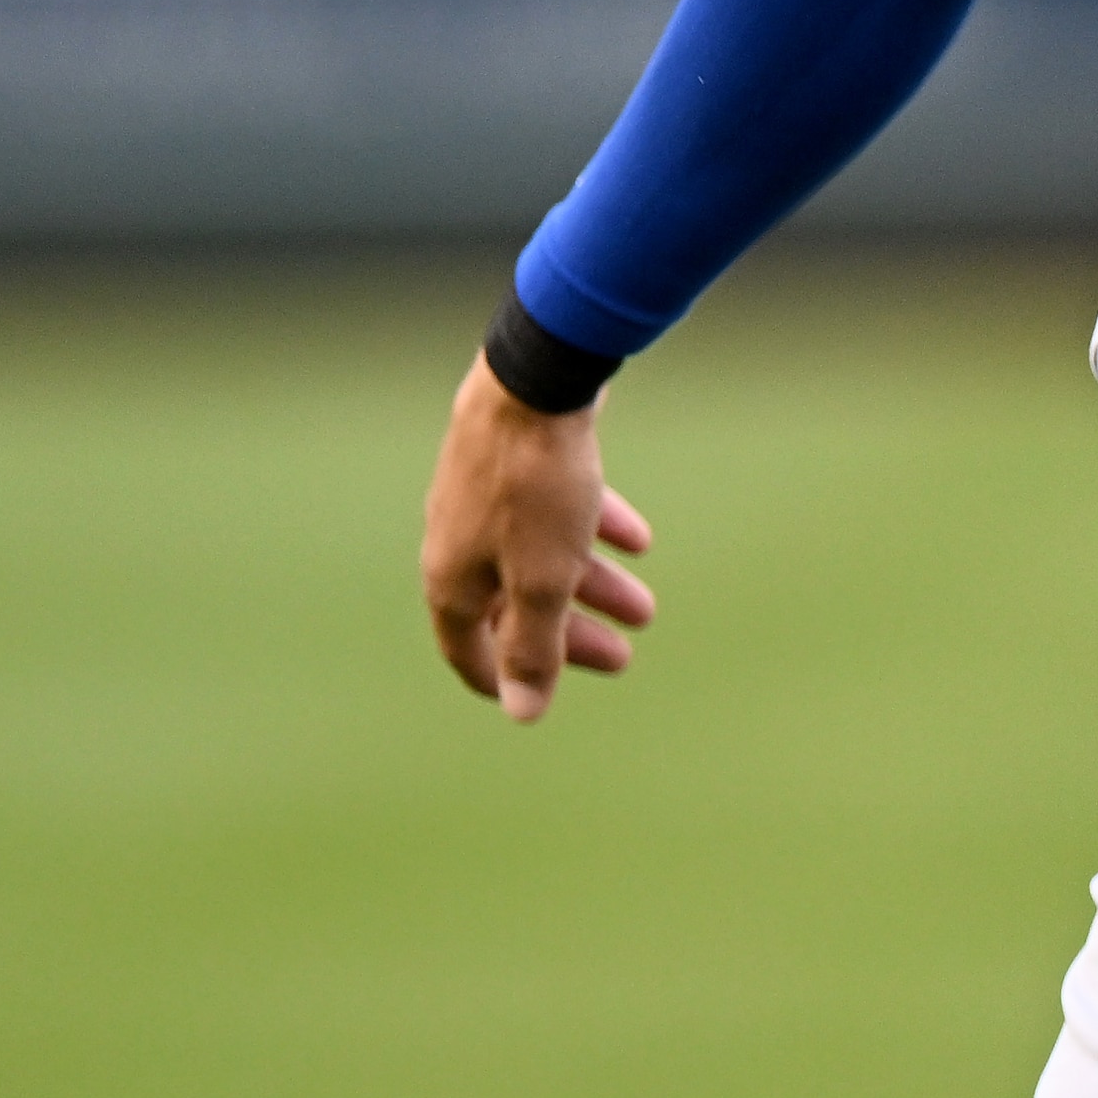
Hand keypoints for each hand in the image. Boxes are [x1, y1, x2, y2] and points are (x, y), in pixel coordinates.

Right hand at [422, 360, 655, 721]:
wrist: (536, 382)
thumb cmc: (534, 487)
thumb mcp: (542, 578)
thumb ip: (535, 644)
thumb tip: (525, 714)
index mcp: (452, 578)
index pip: (470, 649)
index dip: (503, 679)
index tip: (538, 700)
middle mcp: (460, 541)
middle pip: (516, 606)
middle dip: (572, 635)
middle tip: (625, 656)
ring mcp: (487, 499)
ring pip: (543, 558)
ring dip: (594, 586)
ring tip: (646, 608)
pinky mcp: (520, 461)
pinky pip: (558, 512)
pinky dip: (596, 531)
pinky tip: (638, 541)